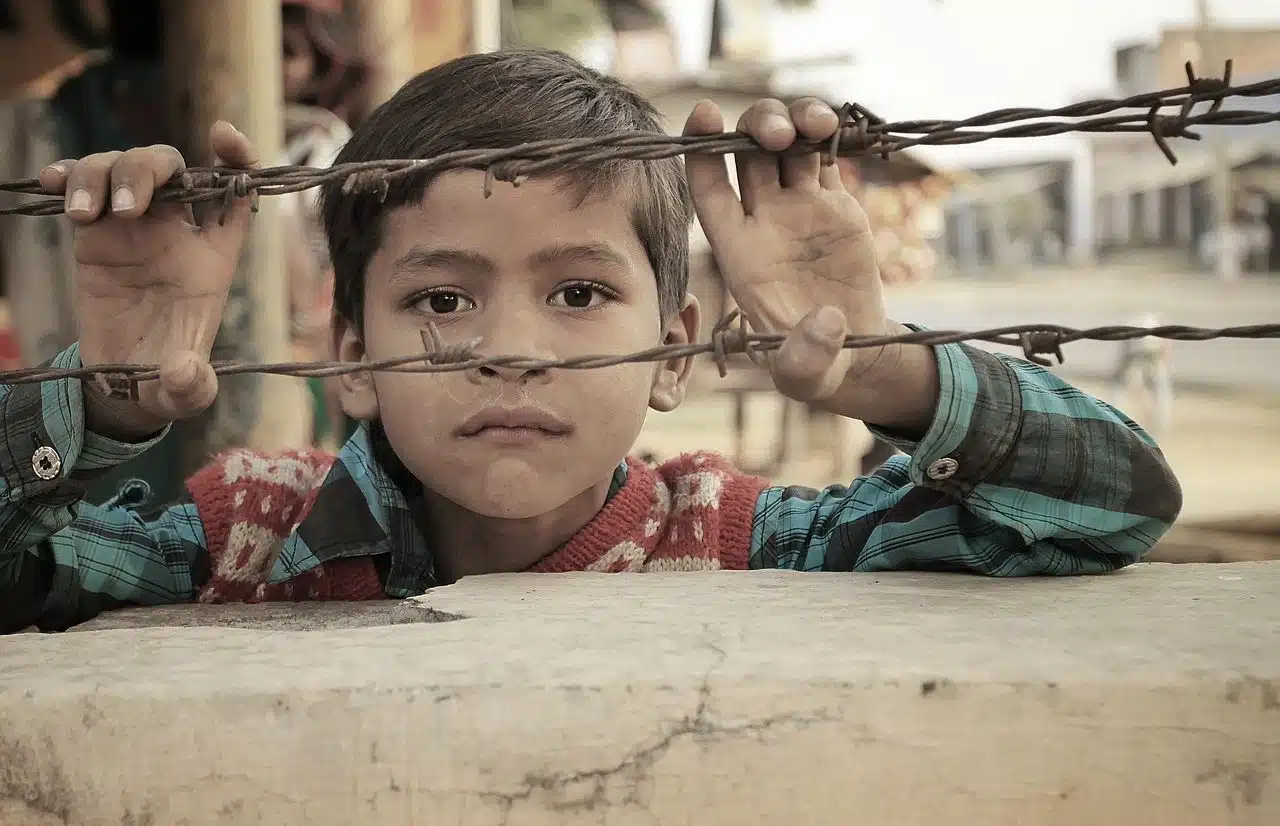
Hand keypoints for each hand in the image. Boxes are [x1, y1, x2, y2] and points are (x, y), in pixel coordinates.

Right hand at [40, 122, 258, 438]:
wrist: (125, 384)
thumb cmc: (169, 378)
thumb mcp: (185, 390)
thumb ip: (191, 385)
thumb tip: (185, 374)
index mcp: (214, 257)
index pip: (236, 194)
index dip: (237, 159)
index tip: (223, 135)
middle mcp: (176, 233)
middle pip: (171, 169)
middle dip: (149, 170)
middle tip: (128, 210)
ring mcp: (133, 228)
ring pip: (122, 169)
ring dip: (100, 174)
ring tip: (83, 212)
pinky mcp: (93, 234)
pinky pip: (81, 189)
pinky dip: (67, 178)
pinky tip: (50, 184)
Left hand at [683, 98, 937, 431]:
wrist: (852, 351)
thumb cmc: (812, 366)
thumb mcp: (805, 375)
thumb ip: (806, 356)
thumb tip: (826, 322)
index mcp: (740, 251)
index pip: (708, 191)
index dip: (700, 151)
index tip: (704, 115)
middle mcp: (764, 220)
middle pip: (747, 153)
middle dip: (757, 129)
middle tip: (779, 135)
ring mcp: (799, 207)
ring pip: (788, 142)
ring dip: (797, 120)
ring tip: (819, 124)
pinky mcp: (835, 203)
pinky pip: (826, 154)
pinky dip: (830, 133)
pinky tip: (838, 127)